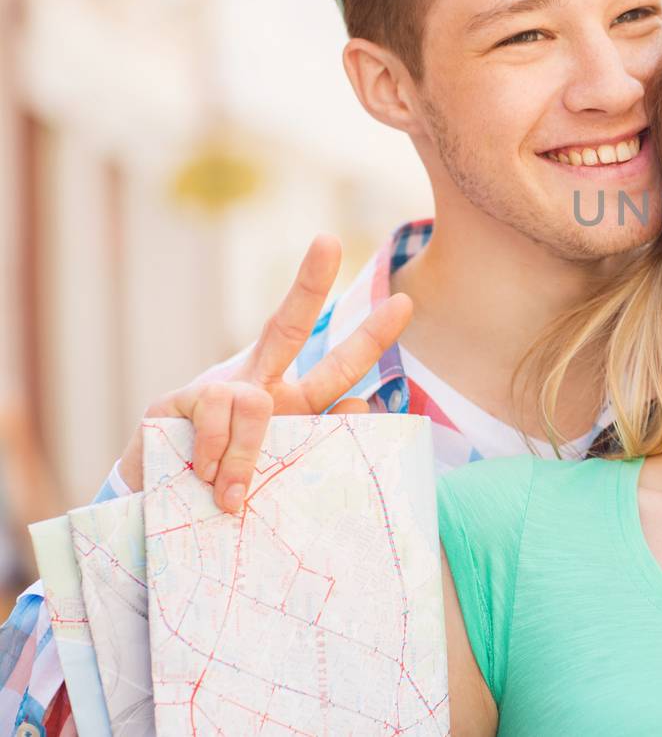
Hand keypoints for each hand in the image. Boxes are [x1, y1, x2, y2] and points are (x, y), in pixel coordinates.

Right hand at [120, 235, 412, 511]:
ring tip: (232, 495)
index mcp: (292, 402)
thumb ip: (325, 440)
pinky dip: (215, 455)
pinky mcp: (174, 401)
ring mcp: (217, 388)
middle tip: (330, 241)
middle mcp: (259, 385)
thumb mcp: (285, 472)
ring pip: (254, 403)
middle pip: (288, 326)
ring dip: (247, 456)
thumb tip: (364, 402)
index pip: (337, 365)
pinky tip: (201, 475)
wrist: (164, 512)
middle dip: (309, 283)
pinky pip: (216, 419)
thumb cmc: (231, 493)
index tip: (405, 302)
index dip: (370, 337)